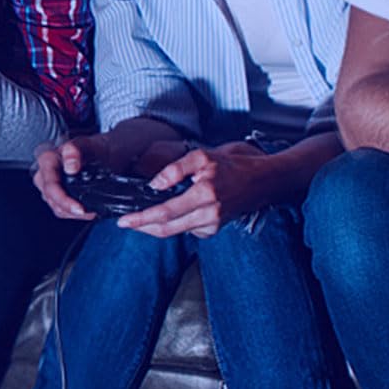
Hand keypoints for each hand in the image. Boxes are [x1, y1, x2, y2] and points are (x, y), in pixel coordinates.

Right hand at [31, 134, 109, 221]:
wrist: (104, 153)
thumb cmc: (94, 148)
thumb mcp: (87, 144)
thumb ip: (76, 151)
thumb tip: (70, 166)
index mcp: (47, 160)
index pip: (51, 186)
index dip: (63, 200)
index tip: (80, 208)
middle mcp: (44, 173)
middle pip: (51, 199)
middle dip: (70, 209)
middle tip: (88, 212)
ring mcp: (49, 186)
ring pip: (56, 207)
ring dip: (73, 213)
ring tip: (90, 211)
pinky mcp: (57, 195)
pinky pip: (61, 210)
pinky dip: (74, 213)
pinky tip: (87, 211)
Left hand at [120, 139, 273, 239]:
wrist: (263, 181)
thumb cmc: (235, 164)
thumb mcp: (203, 156)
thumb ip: (176, 169)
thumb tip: (154, 185)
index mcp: (204, 195)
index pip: (165, 213)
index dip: (141, 219)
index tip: (124, 221)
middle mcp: (209, 215)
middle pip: (167, 229)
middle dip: (143, 227)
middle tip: (126, 222)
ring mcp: (213, 225)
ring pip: (176, 231)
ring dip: (156, 226)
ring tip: (141, 216)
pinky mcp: (215, 229)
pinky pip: (188, 229)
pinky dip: (174, 224)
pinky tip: (169, 214)